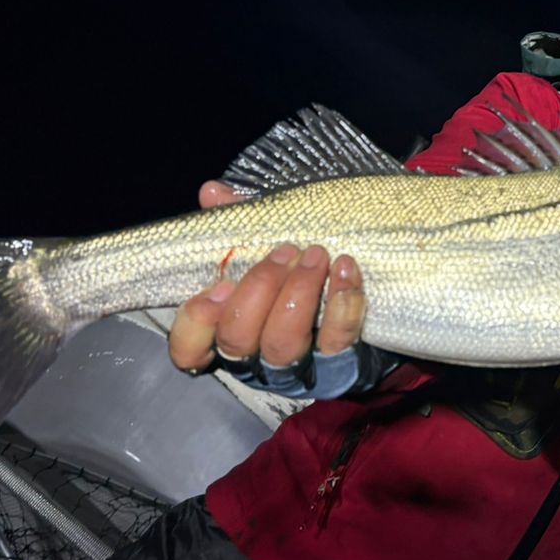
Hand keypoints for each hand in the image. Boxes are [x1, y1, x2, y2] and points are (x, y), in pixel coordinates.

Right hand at [167, 181, 393, 396]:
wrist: (371, 309)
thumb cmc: (297, 277)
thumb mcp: (264, 248)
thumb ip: (235, 223)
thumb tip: (212, 192)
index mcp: (228, 333)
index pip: (188, 350)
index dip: (198, 321)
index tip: (221, 283)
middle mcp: (255, 360)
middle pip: (238, 339)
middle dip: (258, 289)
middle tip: (285, 251)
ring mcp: (296, 367)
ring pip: (283, 344)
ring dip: (298, 293)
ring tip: (316, 254)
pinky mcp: (340, 365)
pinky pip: (337, 342)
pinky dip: (342, 304)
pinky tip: (346, 269)